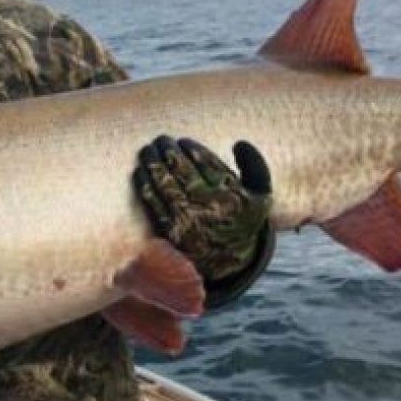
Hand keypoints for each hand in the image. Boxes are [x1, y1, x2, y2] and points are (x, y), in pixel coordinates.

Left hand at [132, 136, 275, 307]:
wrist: (229, 260)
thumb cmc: (242, 218)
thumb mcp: (261, 194)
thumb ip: (256, 166)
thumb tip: (239, 143)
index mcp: (230, 194)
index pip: (206, 163)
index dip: (191, 148)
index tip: (183, 141)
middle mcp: (208, 205)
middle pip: (182, 171)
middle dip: (169, 151)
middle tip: (161, 140)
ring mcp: (187, 218)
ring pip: (165, 184)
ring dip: (153, 164)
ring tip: (147, 150)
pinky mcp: (170, 230)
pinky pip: (154, 204)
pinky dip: (145, 186)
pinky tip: (140, 172)